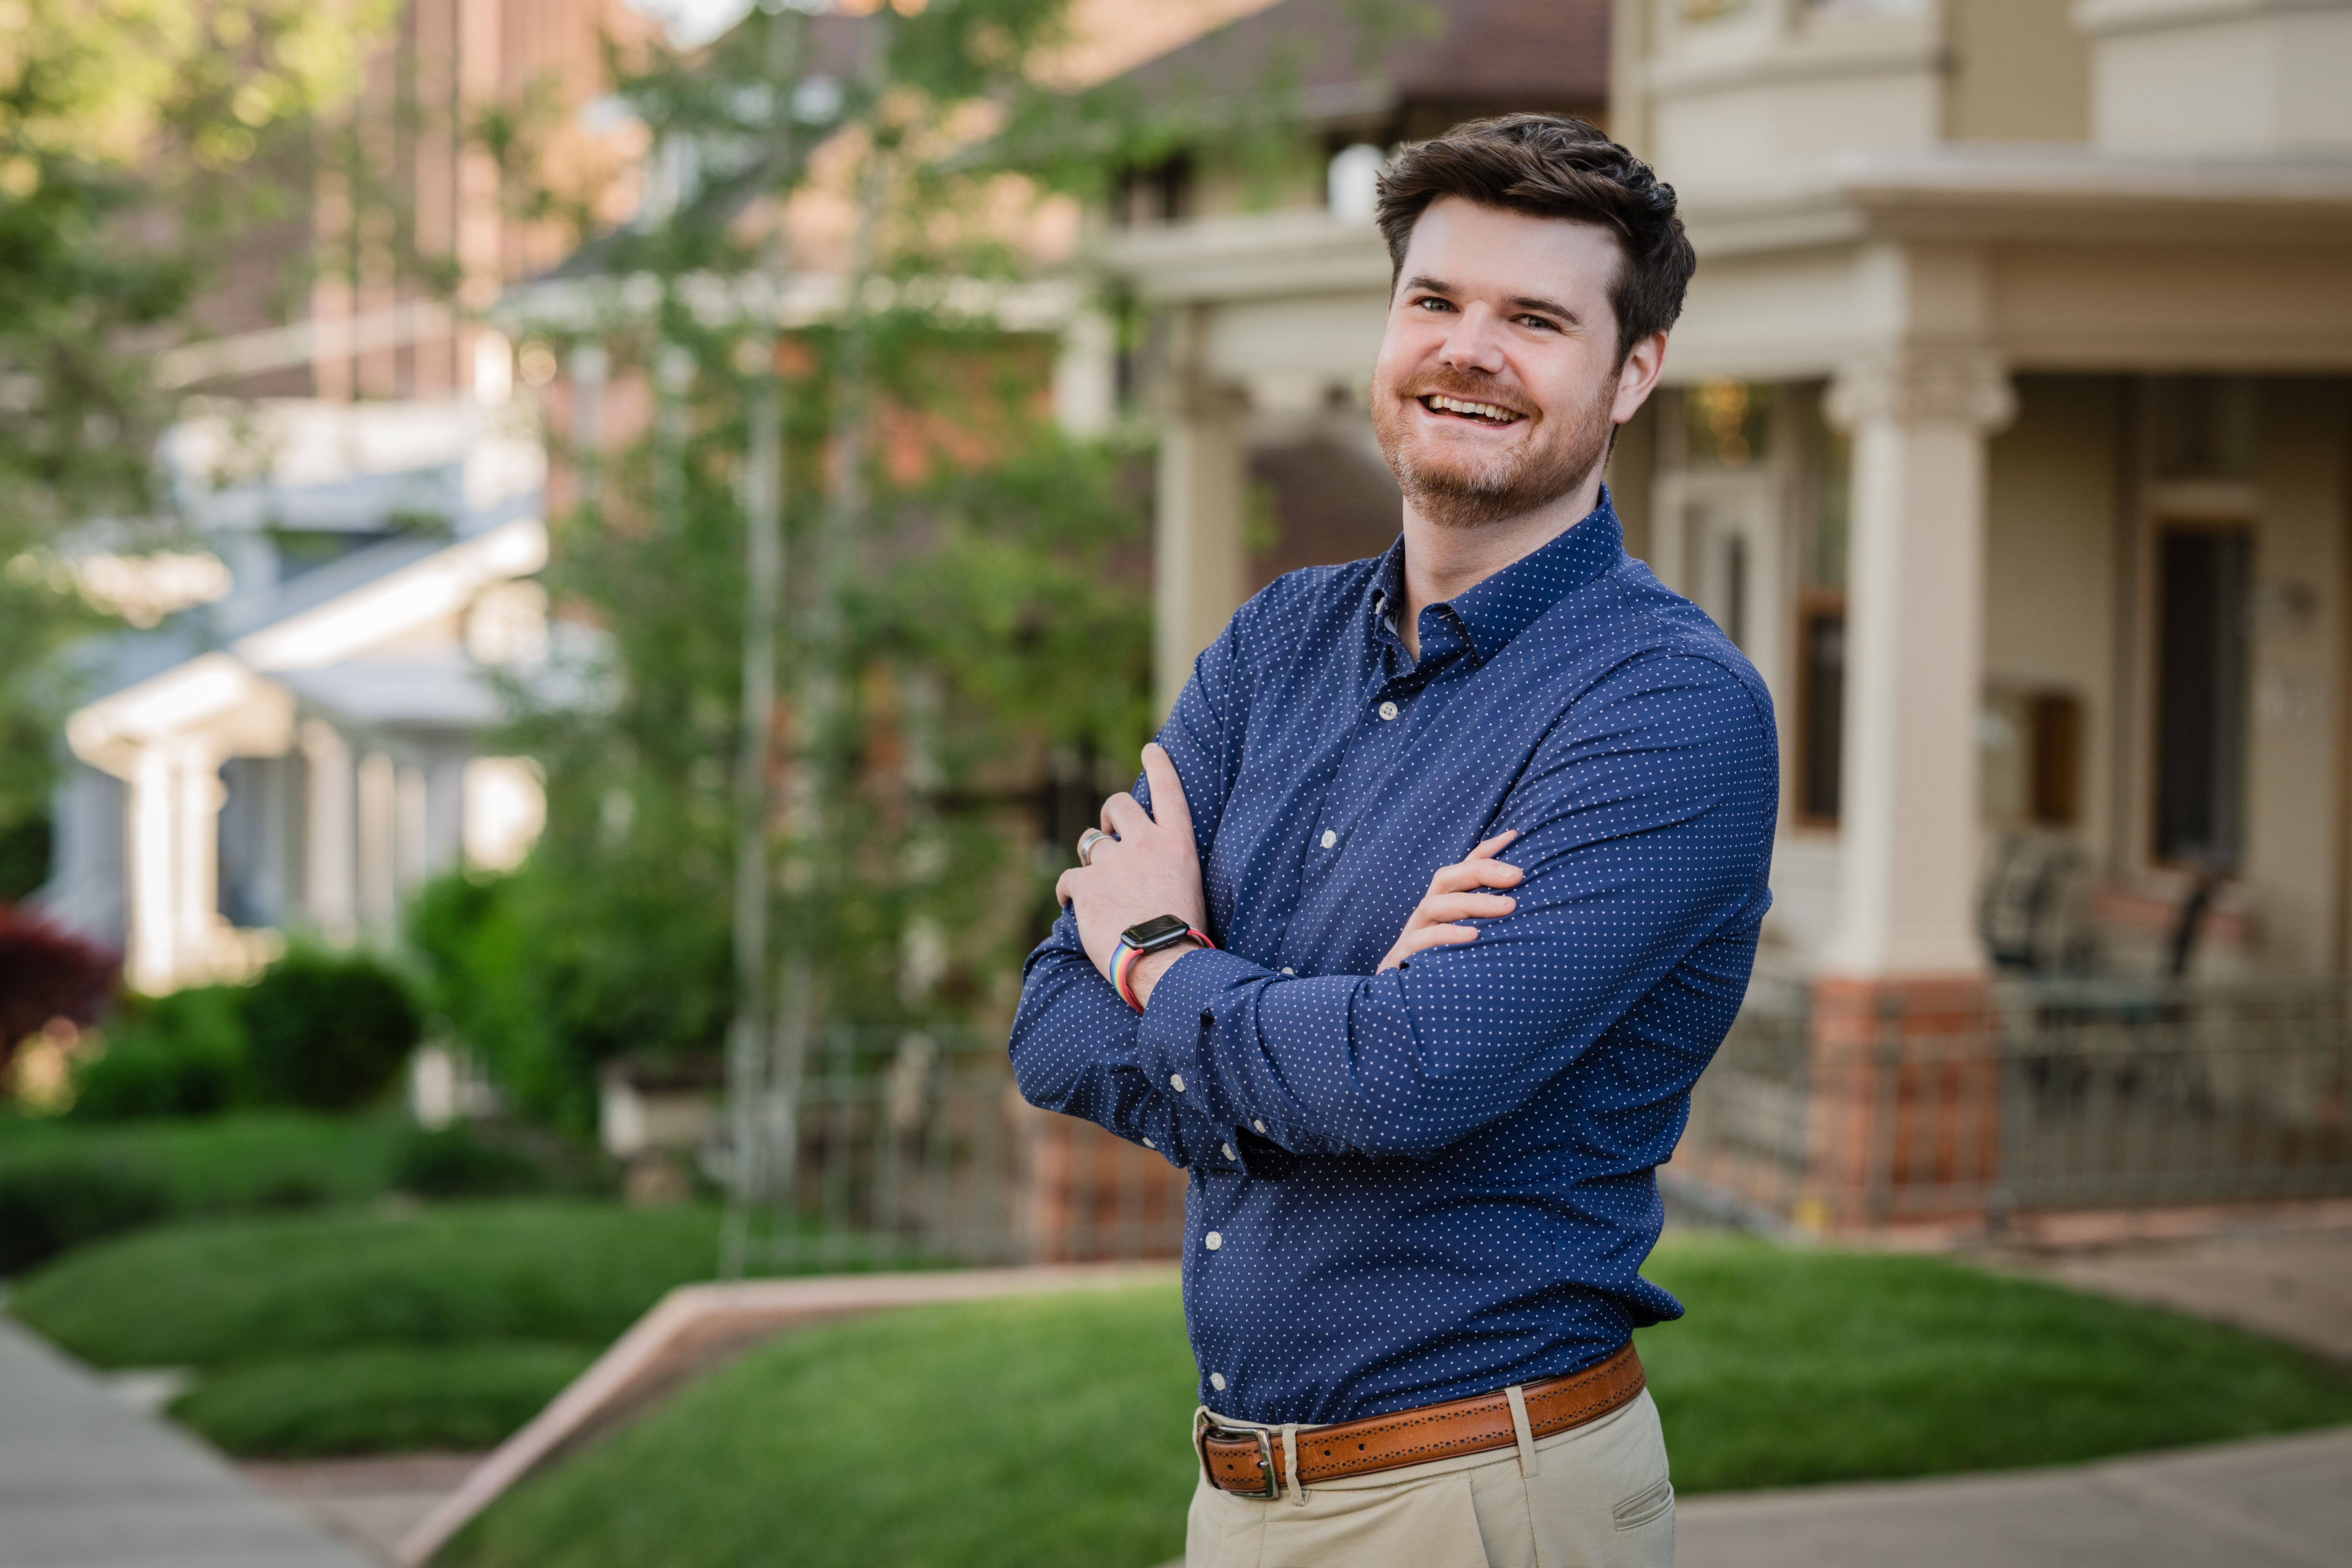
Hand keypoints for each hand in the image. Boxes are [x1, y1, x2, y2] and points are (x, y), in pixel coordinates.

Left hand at [1055, 743, 1208, 1003]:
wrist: (1162, 962)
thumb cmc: (1183, 935)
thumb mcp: (1189, 888)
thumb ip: (1168, 867)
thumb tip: (1150, 870)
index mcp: (1177, 844)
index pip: (1170, 792)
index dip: (1160, 766)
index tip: (1151, 749)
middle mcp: (1144, 844)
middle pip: (1118, 804)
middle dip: (1109, 814)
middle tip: (1110, 835)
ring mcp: (1113, 862)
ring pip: (1090, 841)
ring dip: (1091, 857)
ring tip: (1099, 884)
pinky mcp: (1086, 884)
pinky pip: (1068, 877)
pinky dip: (1069, 890)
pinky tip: (1074, 904)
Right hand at [1376, 830, 1520, 972]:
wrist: (1402, 1005)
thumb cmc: (1445, 967)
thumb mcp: (1471, 941)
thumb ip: (1490, 922)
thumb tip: (1527, 907)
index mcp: (1445, 904)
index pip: (1463, 869)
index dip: (1487, 851)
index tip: (1515, 836)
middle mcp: (1428, 913)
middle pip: (1448, 878)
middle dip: (1483, 871)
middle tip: (1519, 875)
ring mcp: (1414, 933)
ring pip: (1436, 905)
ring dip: (1474, 903)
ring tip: (1508, 907)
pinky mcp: (1404, 958)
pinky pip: (1421, 941)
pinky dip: (1447, 935)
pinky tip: (1473, 937)